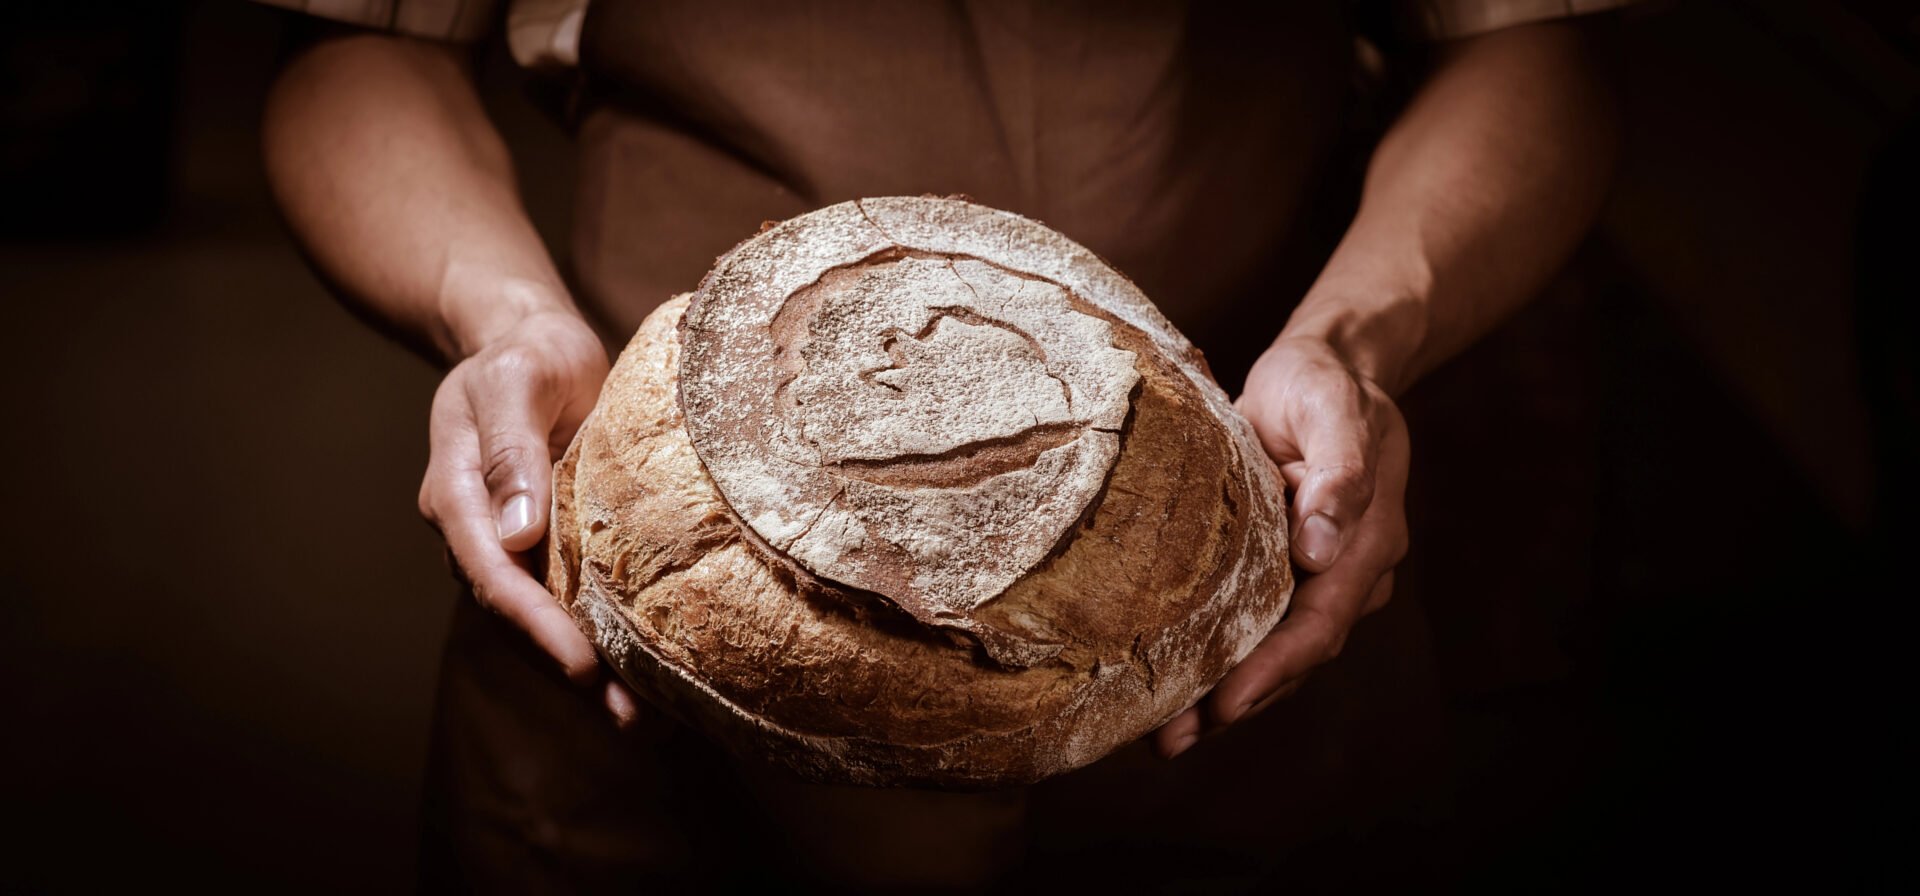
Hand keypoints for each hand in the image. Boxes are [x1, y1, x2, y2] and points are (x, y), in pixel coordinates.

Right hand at [416, 310, 643, 726]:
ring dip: (588, 668)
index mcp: (457, 495)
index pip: (490, 571)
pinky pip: (572, 597)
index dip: (533, 622)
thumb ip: (510, 448)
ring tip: (642, 717)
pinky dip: (603, 635)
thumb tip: (518, 532)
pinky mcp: (553, 543)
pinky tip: (646, 672)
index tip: (578, 660)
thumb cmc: (525, 354)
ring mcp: (516, 543)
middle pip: (516, 613)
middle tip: (625, 712)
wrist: (532, 343)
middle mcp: (481, 531)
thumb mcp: (516, 380)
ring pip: (544, 617)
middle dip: (566, 665)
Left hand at [1153, 335, 1409, 757]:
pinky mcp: (1280, 572)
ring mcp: (1314, 579)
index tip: (1227, 704)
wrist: (1323, 371)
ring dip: (1222, 696)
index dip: (1274, 668)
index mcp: (1366, 542)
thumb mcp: (1332, 408)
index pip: (1321, 622)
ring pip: (1273, 652)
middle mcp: (1344, 573)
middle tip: (1173, 742)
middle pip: (1295, 655)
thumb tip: (1319, 549)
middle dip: (1237, 701)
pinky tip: (1171, 689)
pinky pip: (1253, 627)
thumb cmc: (1323, 385)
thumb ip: (1338, 474)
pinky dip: (1217, 661)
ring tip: (1164, 738)